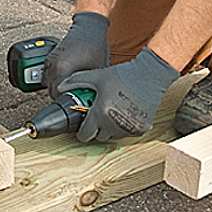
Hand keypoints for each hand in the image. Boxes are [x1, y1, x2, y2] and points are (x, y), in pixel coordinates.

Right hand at [44, 12, 109, 99]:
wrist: (89, 27)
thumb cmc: (94, 46)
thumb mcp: (96, 70)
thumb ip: (90, 86)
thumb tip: (91, 99)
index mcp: (62, 69)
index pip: (57, 95)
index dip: (67, 102)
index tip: (74, 105)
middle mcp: (52, 65)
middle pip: (51, 90)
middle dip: (62, 95)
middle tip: (74, 97)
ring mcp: (50, 60)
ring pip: (48, 82)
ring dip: (57, 87)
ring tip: (71, 88)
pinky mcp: (51, 56)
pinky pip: (48, 73)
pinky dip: (55, 78)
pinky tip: (67, 78)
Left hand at [59, 48, 178, 142]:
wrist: (150, 74)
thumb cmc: (124, 75)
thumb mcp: (97, 76)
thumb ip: (76, 81)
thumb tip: (60, 87)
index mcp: (101, 112)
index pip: (85, 134)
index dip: (82, 131)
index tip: (83, 127)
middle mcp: (114, 124)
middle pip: (99, 137)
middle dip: (96, 129)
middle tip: (98, 116)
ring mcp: (129, 128)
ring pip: (113, 137)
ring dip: (110, 129)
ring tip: (111, 112)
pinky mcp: (141, 129)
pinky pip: (127, 134)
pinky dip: (123, 127)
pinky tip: (124, 113)